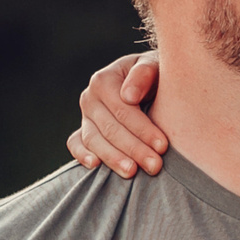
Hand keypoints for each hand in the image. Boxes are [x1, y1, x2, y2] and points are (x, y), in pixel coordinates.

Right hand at [69, 52, 167, 176]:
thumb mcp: (154, 67)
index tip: (162, 145)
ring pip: (94, 140)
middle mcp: (90, 98)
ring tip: (132, 172)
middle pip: (110, 128)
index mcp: (104, 80)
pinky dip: (82, 155)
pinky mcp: (83, 131)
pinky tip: (96, 166)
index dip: (142, 129)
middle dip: (134, 149)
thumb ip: (143, 74)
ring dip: (113, 158)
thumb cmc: (155, 75)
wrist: (148, 82)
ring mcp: (85, 116)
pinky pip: (76, 144)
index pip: (123, 109)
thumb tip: (129, 96)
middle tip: (155, 166)